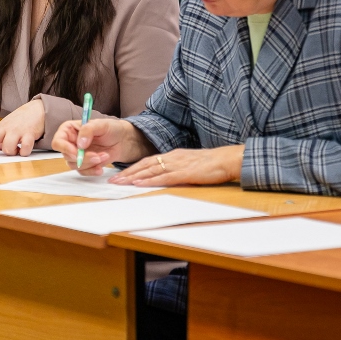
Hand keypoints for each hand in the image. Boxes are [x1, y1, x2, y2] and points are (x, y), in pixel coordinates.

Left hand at [0, 99, 44, 158]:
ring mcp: (17, 131)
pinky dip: (24, 152)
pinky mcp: (29, 133)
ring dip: (11, 152)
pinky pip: (24, 148)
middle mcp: (5, 129)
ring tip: (16, 150)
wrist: (38, 109)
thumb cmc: (20, 120)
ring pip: (7, 147)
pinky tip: (25, 150)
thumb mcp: (6, 128)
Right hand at [52, 118, 148, 174]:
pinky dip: (92, 171)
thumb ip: (88, 130)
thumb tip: (80, 144)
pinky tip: (101, 167)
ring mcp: (77, 155)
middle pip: (67, 156)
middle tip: (96, 156)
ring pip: (74, 165)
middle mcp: (70, 143)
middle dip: (82, 158)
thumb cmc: (111, 128)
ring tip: (104, 156)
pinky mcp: (85, 164)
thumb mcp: (101, 124)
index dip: (64, 148)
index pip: (58, 141)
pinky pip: (83, 172)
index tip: (76, 152)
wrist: (123, 140)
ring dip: (90, 164)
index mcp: (69, 130)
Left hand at [108, 145, 244, 186]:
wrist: (228, 159)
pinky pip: (164, 177)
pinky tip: (139, 183)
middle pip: (144, 165)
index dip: (132, 168)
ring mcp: (178, 165)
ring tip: (120, 183)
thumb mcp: (190, 164)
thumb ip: (177, 168)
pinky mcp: (185, 173)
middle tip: (112, 180)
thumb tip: (166, 176)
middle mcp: (172, 158)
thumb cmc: (212, 164)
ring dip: (133, 177)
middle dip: (127, 173)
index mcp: (173, 156)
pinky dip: (150, 180)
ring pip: (150, 170)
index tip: (119, 175)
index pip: (147, 161)